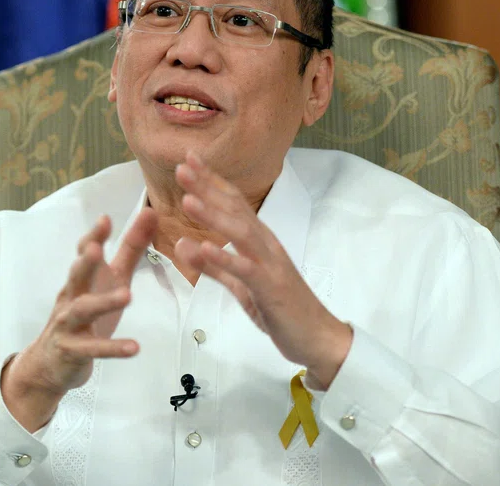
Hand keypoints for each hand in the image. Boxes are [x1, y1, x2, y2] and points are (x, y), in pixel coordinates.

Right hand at [2, 208, 157, 430]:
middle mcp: (72, 296)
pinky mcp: (72, 350)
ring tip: (127, 296)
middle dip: (85, 262)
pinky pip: (93, 349)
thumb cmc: (84, 314)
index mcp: (83, 278)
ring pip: (82, 310)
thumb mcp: (111, 279)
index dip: (93, 236)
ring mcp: (69, 324)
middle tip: (96, 249)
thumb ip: (131, 248)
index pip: (84, 252)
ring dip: (103, 302)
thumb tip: (149, 213)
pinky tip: (134, 347)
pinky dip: (113, 348)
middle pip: (76, 275)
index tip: (104, 220)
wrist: (49, 362)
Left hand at [173, 152, 351, 389]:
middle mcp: (266, 245)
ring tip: (188, 200)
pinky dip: (225, 258)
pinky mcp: (271, 288)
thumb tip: (182, 245)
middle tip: (182, 167)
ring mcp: (270, 265)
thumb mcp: (240, 285)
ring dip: (213, 215)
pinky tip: (205, 248)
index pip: (234, 203)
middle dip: (208, 188)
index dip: (211, 181)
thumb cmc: (282, 309)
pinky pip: (245, 270)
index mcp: (260, 241)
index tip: (189, 160)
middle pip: (235, 210)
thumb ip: (212, 266)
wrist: (317, 337)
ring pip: (241, 233)